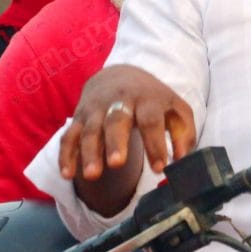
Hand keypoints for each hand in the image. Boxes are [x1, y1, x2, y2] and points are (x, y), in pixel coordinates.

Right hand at [58, 64, 196, 182]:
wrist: (119, 76)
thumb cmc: (152, 100)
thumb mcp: (175, 109)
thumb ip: (184, 134)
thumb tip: (181, 160)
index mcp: (147, 98)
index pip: (151, 121)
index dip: (155, 144)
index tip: (160, 168)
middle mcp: (119, 101)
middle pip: (116, 120)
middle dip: (116, 142)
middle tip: (117, 163)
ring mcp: (96, 109)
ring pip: (90, 130)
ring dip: (89, 152)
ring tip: (92, 175)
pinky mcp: (79, 118)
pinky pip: (69, 136)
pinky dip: (66, 155)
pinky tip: (67, 174)